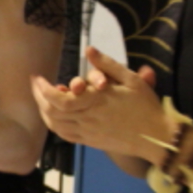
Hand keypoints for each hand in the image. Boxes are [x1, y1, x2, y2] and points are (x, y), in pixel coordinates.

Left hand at [30, 47, 167, 161]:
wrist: (156, 137)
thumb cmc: (146, 106)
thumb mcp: (131, 80)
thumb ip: (107, 65)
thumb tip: (88, 50)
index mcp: (97, 102)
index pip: (59, 99)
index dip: (43, 90)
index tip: (38, 78)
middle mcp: (88, 119)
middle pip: (52, 112)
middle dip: (39, 97)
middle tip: (35, 84)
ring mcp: (88, 133)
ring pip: (56, 125)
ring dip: (44, 111)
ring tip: (42, 98)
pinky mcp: (91, 142)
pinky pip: (65, 135)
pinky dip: (54, 125)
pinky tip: (53, 115)